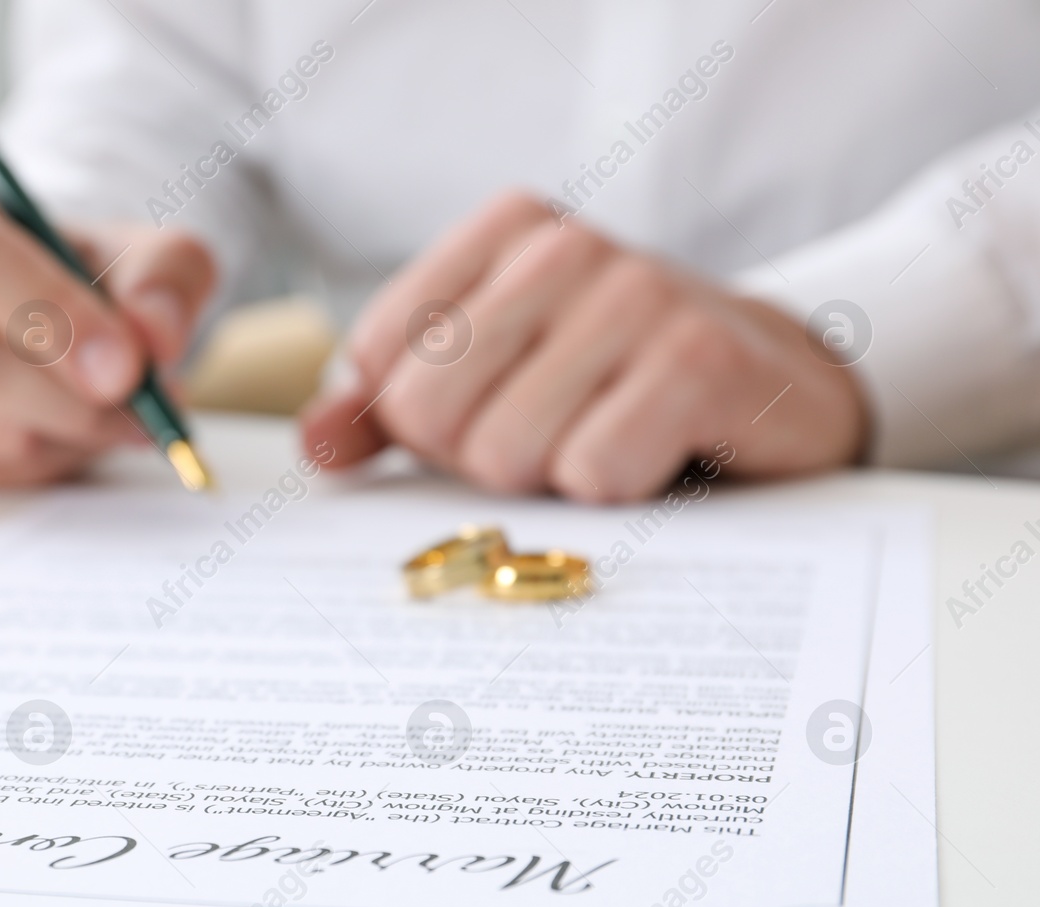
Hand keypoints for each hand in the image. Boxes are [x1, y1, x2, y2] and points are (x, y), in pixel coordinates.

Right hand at [0, 151, 215, 486]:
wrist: (42, 319)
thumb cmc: (78, 274)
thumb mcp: (142, 252)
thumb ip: (165, 277)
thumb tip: (154, 334)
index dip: (43, 309)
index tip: (123, 363)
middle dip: (59, 391)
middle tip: (135, 404)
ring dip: (59, 430)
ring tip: (113, 410)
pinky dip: (36, 463)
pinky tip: (63, 430)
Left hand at [301, 194, 867, 500]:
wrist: (774, 389)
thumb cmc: (610, 388)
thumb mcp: (492, 382)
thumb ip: (388, 411)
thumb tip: (317, 445)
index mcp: (505, 230)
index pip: (377, 355)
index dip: (419, 420)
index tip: (490, 408)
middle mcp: (565, 245)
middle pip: (427, 409)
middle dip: (477, 456)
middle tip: (551, 437)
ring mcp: (637, 294)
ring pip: (504, 450)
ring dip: (549, 479)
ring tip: (605, 440)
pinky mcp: (699, 361)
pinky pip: (591, 474)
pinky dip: (615, 491)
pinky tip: (657, 454)